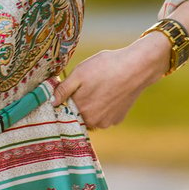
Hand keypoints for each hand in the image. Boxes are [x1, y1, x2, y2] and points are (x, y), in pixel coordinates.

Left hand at [52, 35, 169, 129]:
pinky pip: (104, 115)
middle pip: (78, 114)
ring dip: (91, 105)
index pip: (65, 110)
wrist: (137, 67)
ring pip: (91, 116)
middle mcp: (94, 122)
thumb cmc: (106, 67)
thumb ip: (63, 90)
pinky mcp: (118, 119)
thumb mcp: (79, 74)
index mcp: (81, 111)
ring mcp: (107, 122)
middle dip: (78, 102)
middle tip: (87, 85)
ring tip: (99, 87)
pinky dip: (104, 106)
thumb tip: (51, 103)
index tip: (69, 89)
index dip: (65, 99)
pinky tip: (109, 92)